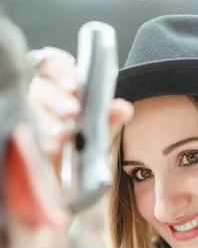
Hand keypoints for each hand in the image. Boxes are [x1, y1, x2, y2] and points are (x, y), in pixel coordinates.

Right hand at [27, 47, 132, 181]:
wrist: (71, 183)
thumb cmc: (82, 148)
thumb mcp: (98, 134)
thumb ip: (109, 120)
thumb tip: (122, 107)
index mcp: (59, 87)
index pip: (54, 65)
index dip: (62, 71)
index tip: (75, 86)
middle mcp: (41, 99)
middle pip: (40, 87)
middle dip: (57, 98)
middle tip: (73, 111)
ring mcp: (30, 119)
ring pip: (32, 112)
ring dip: (49, 122)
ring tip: (64, 134)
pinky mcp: (25, 141)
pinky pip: (27, 136)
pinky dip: (42, 141)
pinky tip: (54, 149)